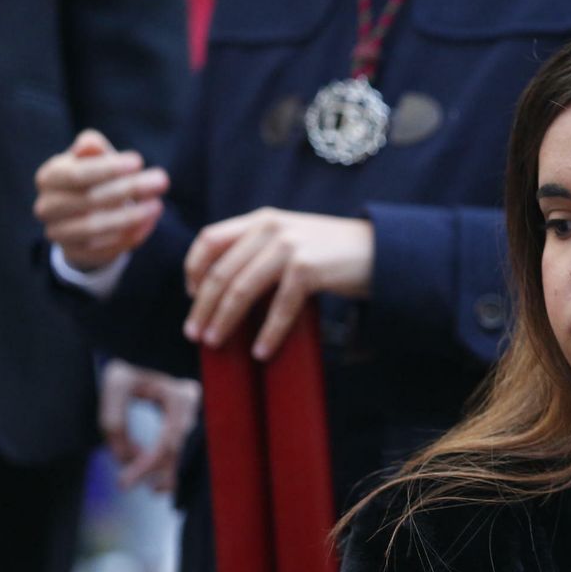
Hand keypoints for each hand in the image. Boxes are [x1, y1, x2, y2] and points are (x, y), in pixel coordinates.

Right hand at [35, 129, 169, 271]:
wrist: (83, 215)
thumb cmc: (92, 177)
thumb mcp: (92, 158)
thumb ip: (92, 148)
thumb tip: (91, 144)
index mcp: (48, 178)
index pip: (76, 174)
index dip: (108, 168)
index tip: (139, 161)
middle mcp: (47, 207)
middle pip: (89, 200)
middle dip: (128, 189)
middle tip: (161, 181)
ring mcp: (58, 233)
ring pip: (94, 228)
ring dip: (130, 217)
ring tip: (157, 205)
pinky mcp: (75, 254)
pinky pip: (103, 249)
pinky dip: (128, 237)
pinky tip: (148, 224)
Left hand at [99, 359, 200, 493]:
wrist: (135, 336)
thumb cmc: (125, 357)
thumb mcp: (115, 385)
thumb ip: (115, 422)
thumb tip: (123, 459)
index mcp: (180, 395)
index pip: (168, 442)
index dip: (147, 466)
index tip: (125, 483)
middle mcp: (191, 402)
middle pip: (177, 448)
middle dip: (159, 471)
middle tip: (143, 490)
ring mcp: (190, 406)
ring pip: (179, 446)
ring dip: (163, 467)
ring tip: (152, 488)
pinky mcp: (181, 409)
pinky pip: (175, 438)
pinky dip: (163, 455)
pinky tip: (150, 467)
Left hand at [182, 207, 373, 359]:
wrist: (379, 251)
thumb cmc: (332, 254)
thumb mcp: (291, 240)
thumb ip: (260, 250)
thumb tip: (225, 289)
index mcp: (261, 220)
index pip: (210, 240)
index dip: (193, 270)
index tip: (191, 297)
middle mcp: (270, 228)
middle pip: (221, 270)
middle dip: (202, 305)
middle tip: (194, 333)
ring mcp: (290, 246)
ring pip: (241, 288)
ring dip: (224, 319)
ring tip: (214, 343)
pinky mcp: (308, 268)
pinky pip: (279, 307)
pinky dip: (268, 332)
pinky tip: (260, 351)